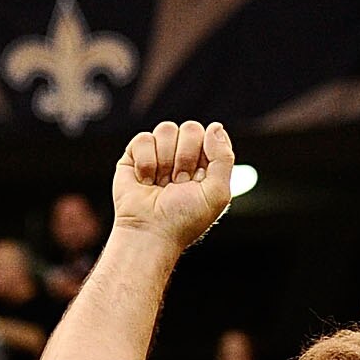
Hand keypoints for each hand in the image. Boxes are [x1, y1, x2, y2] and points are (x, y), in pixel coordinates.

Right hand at [110, 120, 233, 255]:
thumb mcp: (217, 193)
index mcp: (205, 162)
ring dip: (164, 160)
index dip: (205, 153)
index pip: (211, 134)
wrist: (150, 233)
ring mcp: (158, 153)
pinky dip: (145, 162)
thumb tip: (215, 126)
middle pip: (190, 128)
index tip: (198, 178)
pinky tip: (145, 181)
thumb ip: (224, 158)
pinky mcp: (134, 155)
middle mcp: (182, 155)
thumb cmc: (184, 220)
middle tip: (179, 182)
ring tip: (161, 183)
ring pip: (166, 129)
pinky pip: (144, 138)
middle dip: (185, 157)